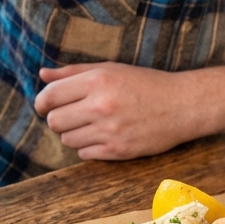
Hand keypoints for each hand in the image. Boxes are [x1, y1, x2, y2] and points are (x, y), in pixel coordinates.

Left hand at [34, 62, 199, 159]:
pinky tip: (103, 135)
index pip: (50, 96)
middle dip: (57, 118)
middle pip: (54, 121)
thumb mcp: (110, 69)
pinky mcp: (118, 151)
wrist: (182, 106)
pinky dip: (88, 146)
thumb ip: (74, 72)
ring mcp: (109, 131)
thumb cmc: (145, 84)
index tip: (45, 105)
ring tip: (91, 124)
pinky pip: (84, 153)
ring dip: (73, 132)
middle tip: (71, 114)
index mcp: (98, 81)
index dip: (42, 102)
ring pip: (67, 139)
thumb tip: (42, 74)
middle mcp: (101, 105)